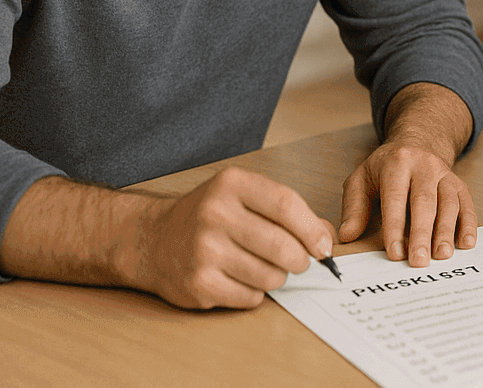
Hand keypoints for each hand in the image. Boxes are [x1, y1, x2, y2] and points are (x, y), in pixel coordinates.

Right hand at [130, 166, 335, 308]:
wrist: (155, 239)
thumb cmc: (210, 216)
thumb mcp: (245, 196)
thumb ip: (288, 210)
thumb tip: (327, 238)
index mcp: (232, 185)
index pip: (287, 205)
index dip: (313, 230)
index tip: (323, 246)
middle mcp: (215, 214)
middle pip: (282, 246)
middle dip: (301, 260)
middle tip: (300, 262)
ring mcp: (204, 251)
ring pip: (270, 276)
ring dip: (278, 277)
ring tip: (265, 267)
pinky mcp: (198, 284)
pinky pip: (251, 297)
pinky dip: (256, 293)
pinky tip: (242, 279)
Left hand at [339, 136, 475, 266]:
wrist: (416, 144)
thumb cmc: (385, 168)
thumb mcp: (361, 179)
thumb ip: (354, 207)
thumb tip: (348, 235)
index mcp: (397, 163)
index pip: (396, 197)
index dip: (395, 226)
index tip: (395, 253)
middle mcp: (424, 165)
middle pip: (425, 202)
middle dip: (422, 233)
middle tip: (419, 261)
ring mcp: (445, 174)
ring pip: (449, 203)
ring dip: (446, 231)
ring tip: (442, 256)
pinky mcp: (459, 183)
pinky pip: (466, 203)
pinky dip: (468, 224)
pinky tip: (466, 243)